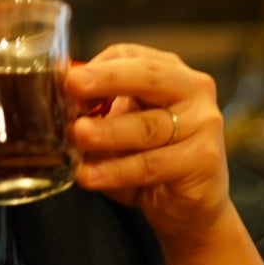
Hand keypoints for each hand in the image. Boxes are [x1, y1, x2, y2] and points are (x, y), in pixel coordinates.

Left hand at [66, 43, 230, 255]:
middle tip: (73, 85)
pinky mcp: (204, 160)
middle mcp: (193, 90)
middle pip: (147, 76)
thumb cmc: (151, 160)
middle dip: (106, 79)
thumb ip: (100, 110)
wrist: (190, 208)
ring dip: (106, 132)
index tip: (66, 80)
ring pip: (146, 126)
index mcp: (170, 72)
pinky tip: (89, 175)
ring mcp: (204, 124)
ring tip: (76, 136)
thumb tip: (59, 98)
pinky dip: (115, 171)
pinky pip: (150, 164)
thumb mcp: (122, 127)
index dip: (97, 67)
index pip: (131, 56)